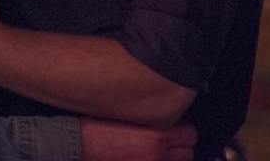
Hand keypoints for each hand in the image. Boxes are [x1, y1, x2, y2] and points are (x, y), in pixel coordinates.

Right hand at [80, 118, 196, 160]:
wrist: (80, 143)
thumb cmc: (99, 124)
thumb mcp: (130, 114)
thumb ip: (153, 118)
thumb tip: (170, 121)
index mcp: (157, 136)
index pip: (190, 133)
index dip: (183, 129)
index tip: (174, 125)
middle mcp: (158, 155)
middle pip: (188, 152)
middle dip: (180, 146)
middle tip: (168, 139)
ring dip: (173, 157)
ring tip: (158, 149)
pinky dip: (160, 160)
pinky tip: (148, 155)